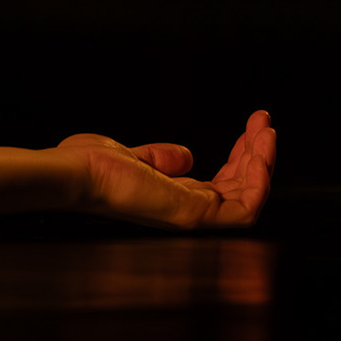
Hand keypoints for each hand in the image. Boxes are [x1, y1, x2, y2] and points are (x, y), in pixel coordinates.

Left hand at [63, 109, 274, 229]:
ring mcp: (191, 217)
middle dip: (257, 154)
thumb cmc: (89, 167)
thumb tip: (188, 155)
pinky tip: (259, 151)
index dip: (242, 157)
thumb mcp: (133, 157)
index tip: (252, 128)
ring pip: (247, 199)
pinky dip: (259, 182)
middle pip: (238, 189)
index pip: (222, 185)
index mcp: (173, 199)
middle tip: (264, 122)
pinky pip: (244, 211)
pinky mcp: (192, 217)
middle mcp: (185, 211)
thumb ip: (160, 158)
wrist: (74, 174)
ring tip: (267, 131)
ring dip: (263, 163)